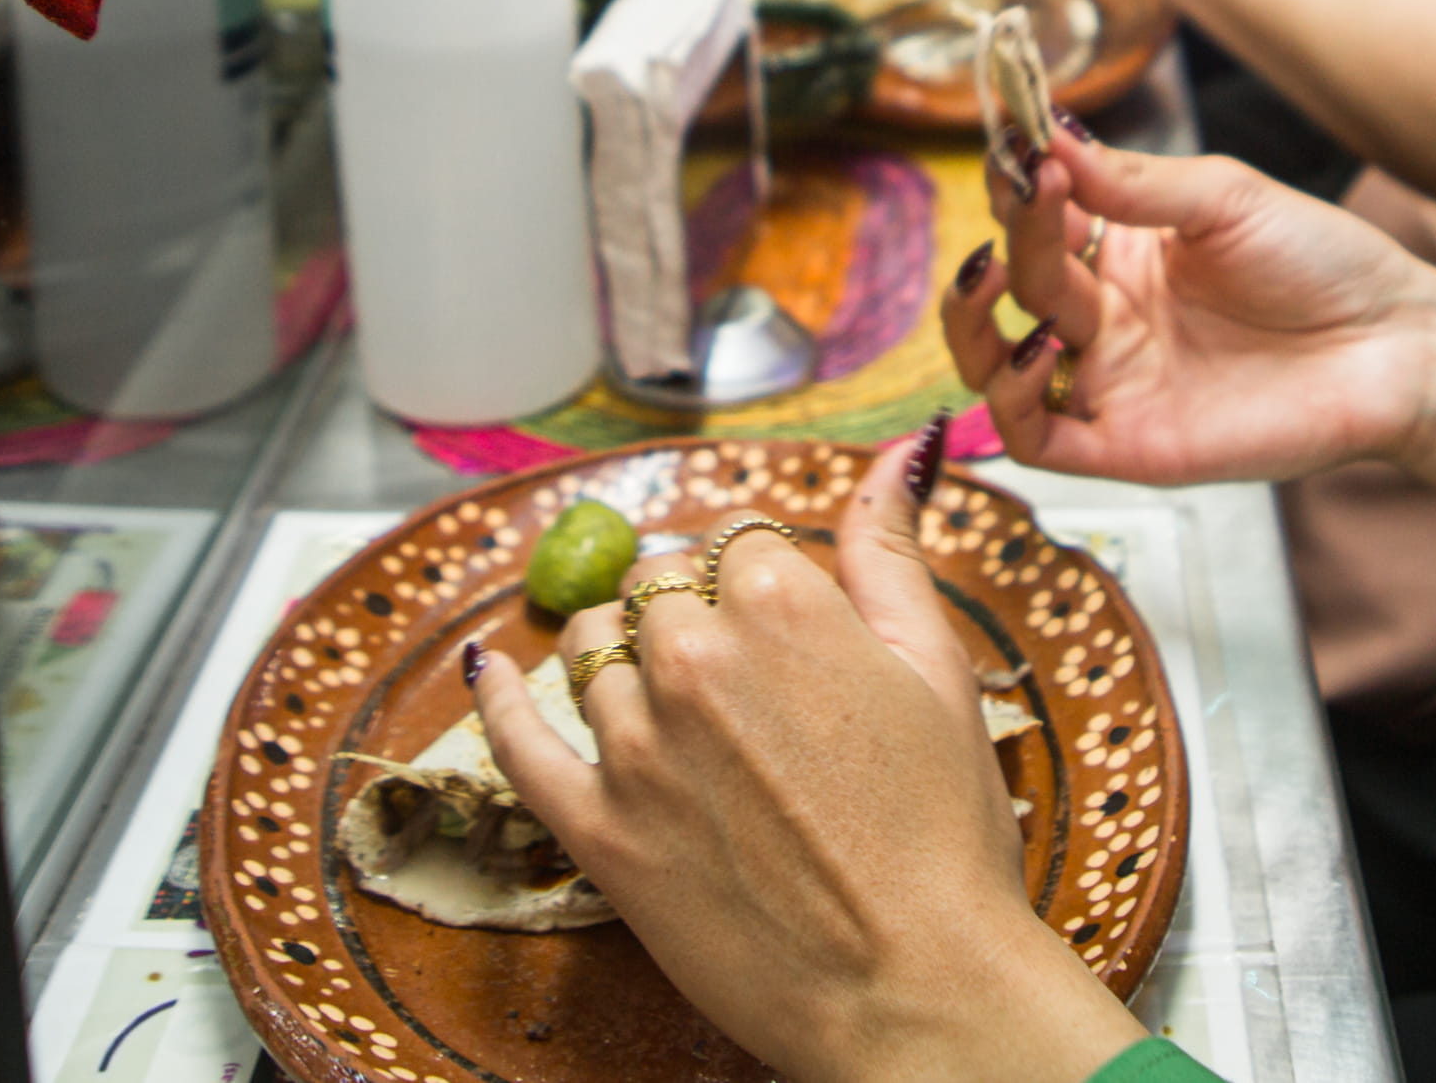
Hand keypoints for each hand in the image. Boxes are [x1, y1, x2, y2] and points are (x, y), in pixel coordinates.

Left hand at [474, 428, 1144, 1082]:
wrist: (918, 987)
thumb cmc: (946, 838)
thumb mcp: (938, 669)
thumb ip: (892, 549)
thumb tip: (902, 448)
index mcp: (783, 604)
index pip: (736, 544)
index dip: (763, 585)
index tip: (787, 630)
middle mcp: (694, 657)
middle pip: (657, 588)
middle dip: (694, 615)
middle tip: (746, 686)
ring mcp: (636, 745)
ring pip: (592, 649)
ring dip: (623, 659)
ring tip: (673, 705)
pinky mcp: (597, 829)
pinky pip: (517, 741)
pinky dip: (496, 696)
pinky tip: (490, 668)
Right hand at [943, 131, 1435, 489]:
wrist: (1395, 346)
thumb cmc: (1324, 262)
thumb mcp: (1226, 198)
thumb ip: (1133, 180)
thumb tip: (1049, 139)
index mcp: (1127, 249)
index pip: (1038, 215)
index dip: (1018, 182)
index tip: (1021, 144)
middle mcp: (1110, 315)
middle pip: (1018, 278)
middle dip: (1015, 231)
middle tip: (1034, 189)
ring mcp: (1114, 380)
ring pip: (995, 363)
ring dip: (970, 321)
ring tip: (994, 274)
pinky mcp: (1127, 445)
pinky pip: (1036, 437)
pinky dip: (1012, 397)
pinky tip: (1038, 348)